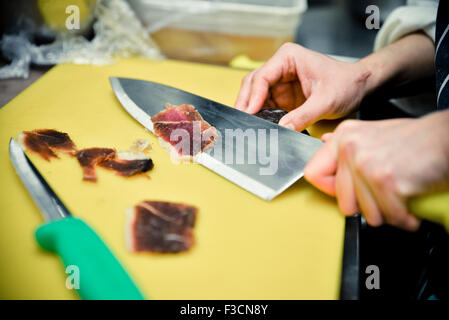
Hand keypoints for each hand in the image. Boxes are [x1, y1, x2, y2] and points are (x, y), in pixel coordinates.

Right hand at [235, 43, 371, 131]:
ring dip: (250, 111)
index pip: (262, 76)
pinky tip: (258, 127)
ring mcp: (279, 81)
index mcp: (288, 57)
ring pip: (254, 96)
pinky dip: (259, 117)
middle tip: (241, 123)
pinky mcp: (282, 96)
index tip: (249, 114)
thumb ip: (304, 115)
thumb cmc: (346, 84)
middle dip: (246, 104)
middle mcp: (280, 67)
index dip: (253, 97)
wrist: (358, 87)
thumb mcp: (326, 101)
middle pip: (252, 85)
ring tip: (247, 127)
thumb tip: (283, 129)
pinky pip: (264, 106)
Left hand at [304, 111, 448, 230]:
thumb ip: (346, 143)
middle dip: (366, 207)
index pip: (313, 174)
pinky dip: (405, 218)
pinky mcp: (385, 179)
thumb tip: (322, 142)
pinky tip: (410, 206)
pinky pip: (389, 216)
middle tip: (383, 196)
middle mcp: (349, 147)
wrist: (446, 139)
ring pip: (365, 213)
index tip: (347, 191)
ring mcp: (365, 163)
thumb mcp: (373, 134)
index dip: (331, 190)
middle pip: (341, 202)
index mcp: (343, 137)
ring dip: (387, 213)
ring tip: (399, 197)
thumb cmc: (414, 141)